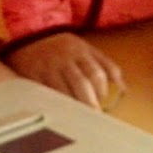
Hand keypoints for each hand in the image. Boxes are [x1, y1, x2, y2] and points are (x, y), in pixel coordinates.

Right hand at [6, 32, 123, 110]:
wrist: (29, 34)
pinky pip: (46, 93)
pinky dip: (55, 103)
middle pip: (81, 84)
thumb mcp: (84, 48)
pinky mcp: (32, 75)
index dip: (102, 90)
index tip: (101, 101)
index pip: (96, 74)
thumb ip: (104, 65)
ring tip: (79, 118)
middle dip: (90, 103)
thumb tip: (123, 86)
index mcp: (79, 50)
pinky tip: (60, 110)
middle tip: (94, 117)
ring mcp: (47, 67)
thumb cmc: (61, 46)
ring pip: (64, 91)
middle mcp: (63, 57)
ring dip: (73, 106)